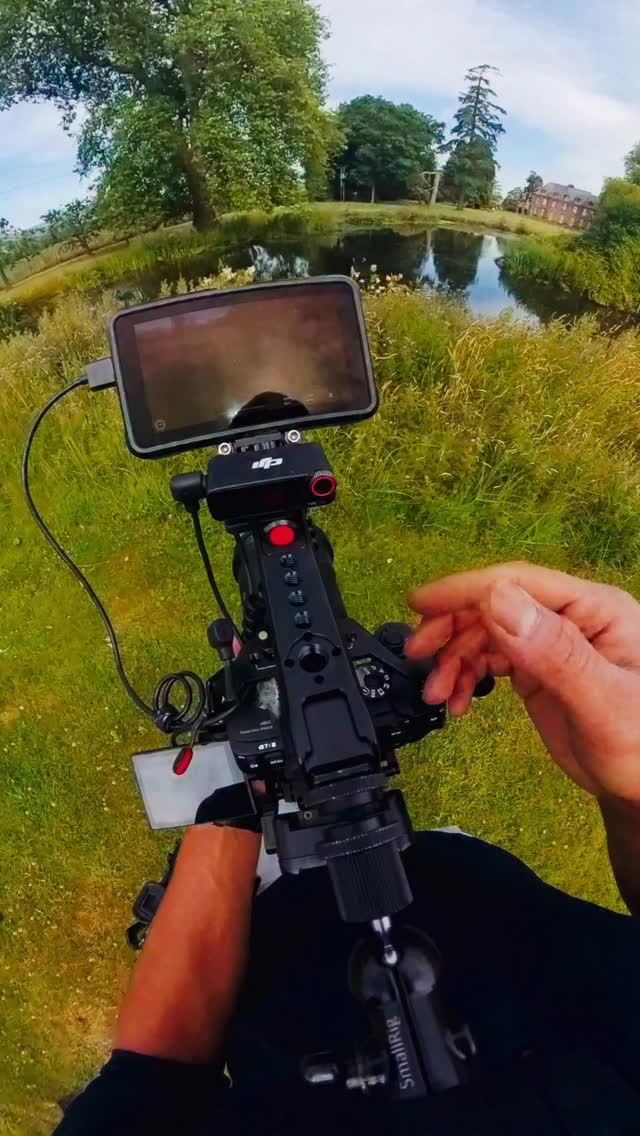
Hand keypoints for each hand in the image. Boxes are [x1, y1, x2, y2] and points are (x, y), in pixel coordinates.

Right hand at [406, 562, 639, 804]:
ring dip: (453, 659)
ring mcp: (552, 642)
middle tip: (417, 655)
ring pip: (486, 632)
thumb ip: (555, 653)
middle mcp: (571, 618)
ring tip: (437, 696)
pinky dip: (466, 675)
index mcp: (595, 610)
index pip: (520, 583)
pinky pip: (491, 658)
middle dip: (451, 628)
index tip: (421, 603)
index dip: (466, 590)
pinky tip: (457, 702)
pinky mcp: (538, 668)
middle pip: (495, 604)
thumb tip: (498, 602)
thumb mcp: (603, 703)